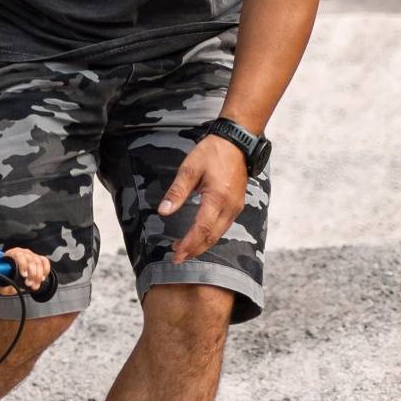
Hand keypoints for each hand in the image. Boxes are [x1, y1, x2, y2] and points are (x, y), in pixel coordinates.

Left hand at [0, 247, 50, 294]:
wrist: (9, 269)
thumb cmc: (5, 273)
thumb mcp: (1, 278)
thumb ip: (3, 283)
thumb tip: (8, 286)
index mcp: (12, 254)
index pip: (19, 256)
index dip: (23, 265)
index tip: (24, 275)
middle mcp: (23, 252)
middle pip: (31, 260)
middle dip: (32, 274)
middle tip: (29, 284)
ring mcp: (31, 255)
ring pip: (39, 262)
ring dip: (38, 275)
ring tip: (35, 285)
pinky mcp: (38, 258)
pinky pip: (45, 262)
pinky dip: (45, 270)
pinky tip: (42, 278)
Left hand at [156, 135, 248, 263]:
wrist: (237, 142)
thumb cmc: (213, 152)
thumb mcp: (189, 169)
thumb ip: (176, 192)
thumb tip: (163, 212)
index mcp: (217, 198)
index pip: (202, 229)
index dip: (188, 244)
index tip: (176, 254)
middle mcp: (230, 206)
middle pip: (212, 237)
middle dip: (194, 250)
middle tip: (177, 258)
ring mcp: (236, 207)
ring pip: (219, 234)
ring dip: (202, 244)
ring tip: (185, 250)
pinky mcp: (237, 204)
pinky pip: (224, 226)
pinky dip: (211, 235)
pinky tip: (200, 236)